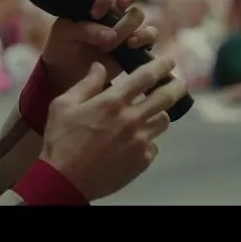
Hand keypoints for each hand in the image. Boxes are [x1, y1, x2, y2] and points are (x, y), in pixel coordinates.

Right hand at [40, 56, 185, 200]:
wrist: (65, 181)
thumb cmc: (61, 141)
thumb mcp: (63, 105)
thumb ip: (86, 83)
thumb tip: (100, 66)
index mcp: (112, 102)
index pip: (146, 76)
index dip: (161, 65)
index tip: (169, 60)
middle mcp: (131, 119)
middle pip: (166, 97)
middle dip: (176, 87)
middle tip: (179, 83)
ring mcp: (139, 141)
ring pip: (163, 121)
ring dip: (159, 113)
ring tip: (151, 113)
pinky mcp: (142, 161)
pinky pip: (154, 145)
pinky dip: (147, 140)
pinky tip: (134, 141)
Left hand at [41, 0, 158, 90]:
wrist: (67, 72)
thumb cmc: (63, 44)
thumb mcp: (64, 33)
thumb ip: (84, 28)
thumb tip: (110, 35)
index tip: (94, 13)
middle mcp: (116, 9)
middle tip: (120, 3)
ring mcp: (127, 26)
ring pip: (139, 14)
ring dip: (127, 26)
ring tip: (111, 42)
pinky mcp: (136, 45)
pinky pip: (150, 35)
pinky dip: (145, 38)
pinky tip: (130, 45)